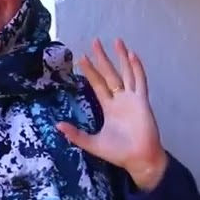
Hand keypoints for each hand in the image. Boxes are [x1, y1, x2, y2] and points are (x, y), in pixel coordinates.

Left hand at [59, 38, 168, 191]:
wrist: (139, 159)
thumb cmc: (119, 152)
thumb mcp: (93, 143)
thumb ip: (76, 135)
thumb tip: (57, 126)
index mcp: (109, 108)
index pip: (98, 84)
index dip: (90, 71)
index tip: (82, 58)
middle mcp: (120, 100)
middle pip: (110, 74)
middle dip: (102, 58)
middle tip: (95, 42)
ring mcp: (132, 99)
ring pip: (126, 73)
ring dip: (121, 57)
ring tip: (117, 41)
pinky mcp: (142, 101)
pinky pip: (140, 81)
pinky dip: (137, 68)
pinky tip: (132, 55)